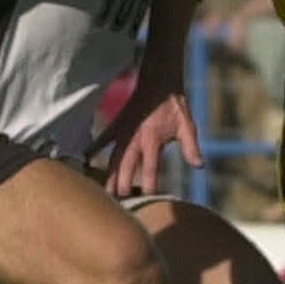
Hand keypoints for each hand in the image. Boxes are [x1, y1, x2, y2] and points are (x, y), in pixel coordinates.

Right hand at [92, 83, 202, 197]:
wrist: (159, 83)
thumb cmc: (175, 107)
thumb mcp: (187, 126)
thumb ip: (191, 147)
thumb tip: (199, 166)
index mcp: (153, 139)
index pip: (151, 166)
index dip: (149, 182)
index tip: (148, 196)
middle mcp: (135, 138)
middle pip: (126, 165)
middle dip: (123, 183)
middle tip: (120, 200)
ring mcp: (123, 132)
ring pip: (114, 158)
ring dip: (110, 174)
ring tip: (105, 192)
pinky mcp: (117, 125)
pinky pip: (102, 139)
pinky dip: (94, 149)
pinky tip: (84, 160)